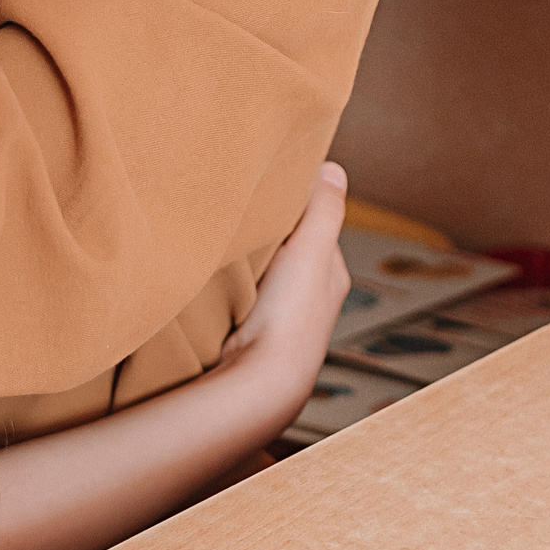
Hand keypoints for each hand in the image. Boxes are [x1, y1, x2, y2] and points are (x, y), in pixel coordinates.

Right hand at [215, 163, 349, 411]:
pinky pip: (243, 292)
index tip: (272, 182)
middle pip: (289, 247)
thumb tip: (333, 169)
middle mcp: (311, 296)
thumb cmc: (291, 319)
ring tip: (227, 237)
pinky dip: (232, 280)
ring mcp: (281, 315)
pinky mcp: (252, 329)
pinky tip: (216, 274)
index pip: (317, 224)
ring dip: (249, 256)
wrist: (260, 380)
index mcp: (330, 274)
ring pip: (265, 271)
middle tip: (243, 208)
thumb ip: (323, 210)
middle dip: (271, 229)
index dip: (297, 202)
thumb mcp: (311, 251)